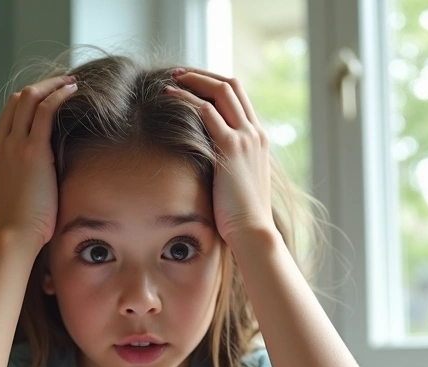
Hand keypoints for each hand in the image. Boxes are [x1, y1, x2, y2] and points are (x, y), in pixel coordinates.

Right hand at [0, 75, 77, 245]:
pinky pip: (46, 111)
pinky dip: (60, 96)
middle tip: (64, 83)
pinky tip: (74, 91)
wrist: (13, 236)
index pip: (9, 113)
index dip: (30, 99)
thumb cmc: (18, 224)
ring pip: (30, 97)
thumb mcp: (10, 191)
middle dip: (43, 86)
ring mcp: (12, 145)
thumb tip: (38, 173)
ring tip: (72, 82)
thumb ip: (17, 174)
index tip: (50, 96)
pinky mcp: (31, 151)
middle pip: (18, 99)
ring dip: (53, 85)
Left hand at [167, 69, 273, 243]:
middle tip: (179, 73)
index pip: (239, 98)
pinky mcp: (232, 148)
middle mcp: (256, 133)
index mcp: (259, 139)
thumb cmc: (241, 217)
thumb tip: (203, 164)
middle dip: (204, 75)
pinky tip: (169, 96)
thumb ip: (225, 166)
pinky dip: (188, 99)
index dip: (215, 84)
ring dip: (194, 80)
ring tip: (171, 79)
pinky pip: (208, 112)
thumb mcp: (235, 183)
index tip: (193, 83)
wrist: (253, 232)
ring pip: (221, 91)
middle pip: (231, 85)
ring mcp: (246, 138)